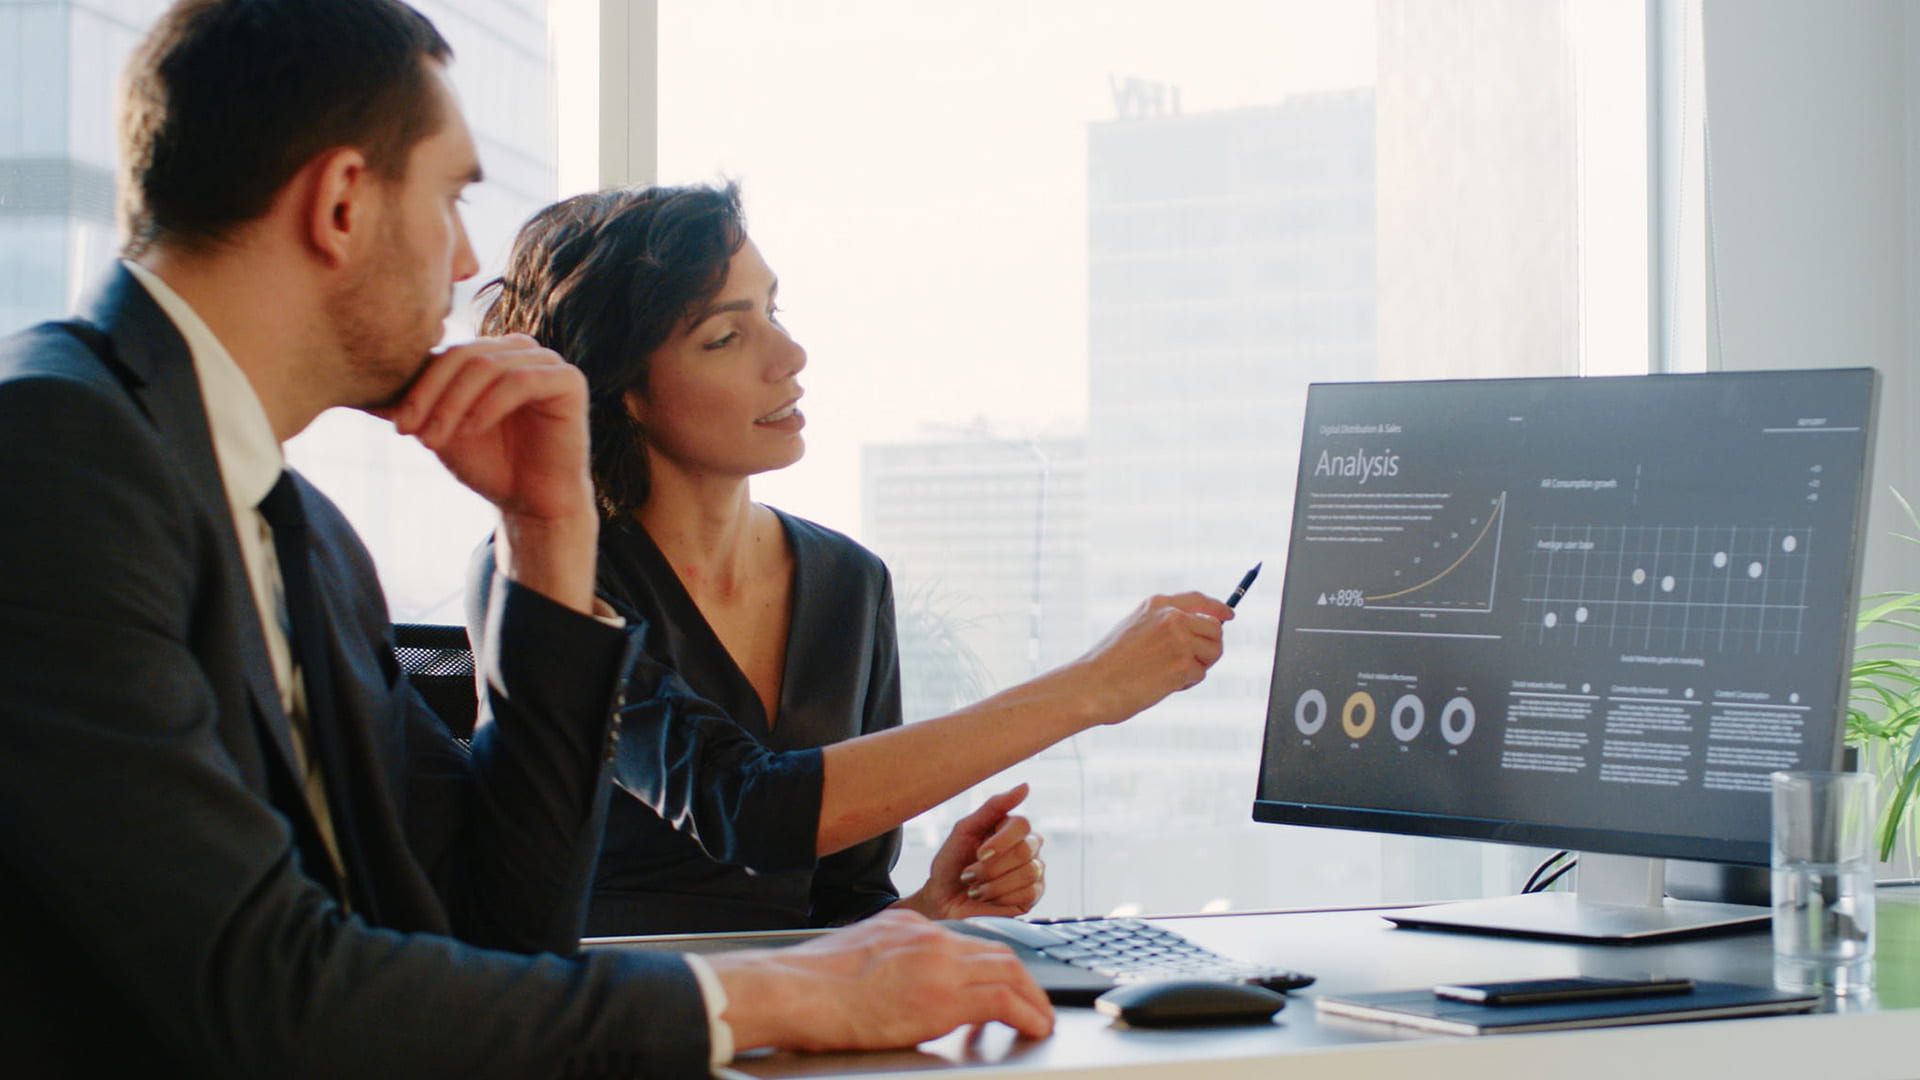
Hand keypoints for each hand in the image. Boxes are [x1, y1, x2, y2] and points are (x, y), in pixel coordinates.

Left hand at [375, 336, 597, 611]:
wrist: (532, 502)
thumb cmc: (488, 464)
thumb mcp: (439, 430)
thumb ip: (409, 407)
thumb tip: (358, 394)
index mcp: (488, 353)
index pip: (444, 353)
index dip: (417, 385)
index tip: (395, 425)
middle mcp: (517, 349)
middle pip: (462, 355)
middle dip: (431, 395)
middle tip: (410, 432)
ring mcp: (545, 361)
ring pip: (487, 367)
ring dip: (454, 404)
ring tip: (436, 440)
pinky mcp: (568, 381)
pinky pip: (521, 381)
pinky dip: (489, 405)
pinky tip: (472, 431)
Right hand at [705, 909, 1053, 1052]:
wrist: (793, 989)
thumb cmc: (809, 983)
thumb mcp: (856, 953)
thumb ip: (888, 959)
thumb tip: (898, 982)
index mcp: (908, 925)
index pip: (966, 940)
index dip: (992, 964)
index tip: (1004, 981)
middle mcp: (929, 936)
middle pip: (996, 950)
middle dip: (1023, 978)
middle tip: (1034, 1001)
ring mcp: (938, 963)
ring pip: (1009, 970)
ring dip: (1033, 997)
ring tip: (1040, 1018)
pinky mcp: (941, 996)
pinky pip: (1003, 1000)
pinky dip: (1027, 1013)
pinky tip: (1033, 1027)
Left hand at [900, 784, 1044, 919]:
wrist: (942, 900)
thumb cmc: (952, 863)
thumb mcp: (965, 830)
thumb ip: (993, 807)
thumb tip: (1025, 786)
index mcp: (1012, 828)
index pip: (1022, 824)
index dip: (1000, 841)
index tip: (978, 854)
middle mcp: (1029, 847)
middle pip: (1025, 850)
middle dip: (991, 867)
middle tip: (969, 874)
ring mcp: (1034, 872)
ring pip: (1028, 873)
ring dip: (993, 884)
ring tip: (975, 888)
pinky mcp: (1033, 897)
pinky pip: (1029, 894)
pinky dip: (1000, 897)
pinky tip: (987, 898)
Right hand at [1074, 592, 1231, 722]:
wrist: (1092, 686)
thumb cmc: (1109, 664)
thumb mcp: (1135, 628)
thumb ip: (1165, 624)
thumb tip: (1202, 631)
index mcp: (1157, 604)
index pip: (1199, 600)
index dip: (1218, 608)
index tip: (1227, 615)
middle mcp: (1172, 616)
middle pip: (1215, 628)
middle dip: (1209, 646)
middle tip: (1190, 662)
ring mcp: (1180, 639)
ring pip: (1213, 651)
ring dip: (1197, 666)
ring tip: (1168, 674)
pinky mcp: (1183, 664)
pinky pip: (1200, 674)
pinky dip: (1186, 683)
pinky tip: (1162, 684)